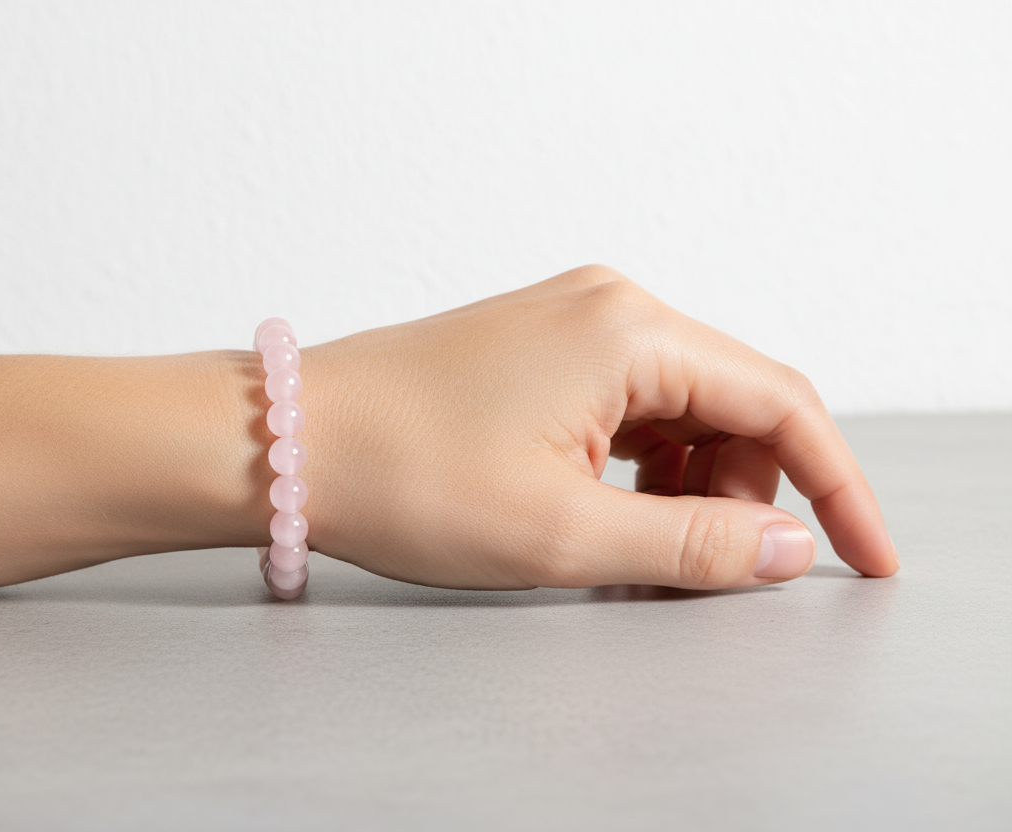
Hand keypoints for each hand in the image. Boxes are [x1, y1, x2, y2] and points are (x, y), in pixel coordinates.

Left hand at [303, 265, 897, 590]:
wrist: (284, 442)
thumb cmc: (400, 474)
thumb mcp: (561, 532)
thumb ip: (691, 542)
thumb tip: (784, 549)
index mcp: (630, 331)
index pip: (782, 405)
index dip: (837, 489)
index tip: (863, 556)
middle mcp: (609, 307)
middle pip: (733, 406)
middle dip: (744, 497)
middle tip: (703, 575)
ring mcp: (568, 323)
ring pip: (680, 412)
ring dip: (687, 489)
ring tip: (638, 556)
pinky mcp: (536, 349)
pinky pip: (625, 409)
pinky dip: (638, 470)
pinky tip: (607, 519)